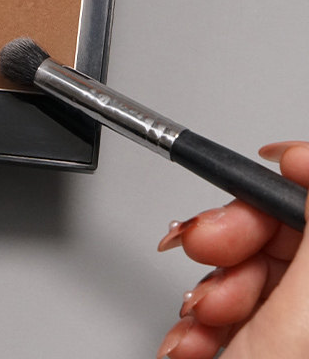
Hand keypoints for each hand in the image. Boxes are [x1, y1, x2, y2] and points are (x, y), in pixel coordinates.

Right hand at [156, 141, 308, 357]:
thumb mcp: (298, 319)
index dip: (291, 176)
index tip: (269, 155)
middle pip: (277, 233)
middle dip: (229, 238)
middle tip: (202, 245)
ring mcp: (293, 324)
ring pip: (245, 267)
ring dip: (207, 287)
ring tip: (201, 316)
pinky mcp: (262, 340)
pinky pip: (227, 300)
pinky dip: (200, 315)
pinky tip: (197, 337)